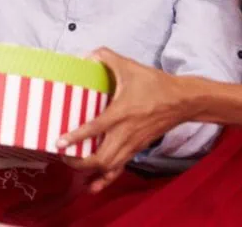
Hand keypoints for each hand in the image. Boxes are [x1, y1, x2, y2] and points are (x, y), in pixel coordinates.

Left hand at [59, 48, 193, 192]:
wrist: (183, 101)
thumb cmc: (154, 83)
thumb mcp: (129, 65)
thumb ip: (104, 56)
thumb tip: (84, 56)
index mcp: (122, 112)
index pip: (95, 129)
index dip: (75, 138)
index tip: (58, 143)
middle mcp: (126, 133)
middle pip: (101, 158)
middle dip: (78, 161)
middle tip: (61, 155)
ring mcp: (132, 144)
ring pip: (109, 167)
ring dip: (88, 171)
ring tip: (70, 165)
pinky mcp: (136, 149)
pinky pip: (119, 169)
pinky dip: (105, 180)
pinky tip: (92, 186)